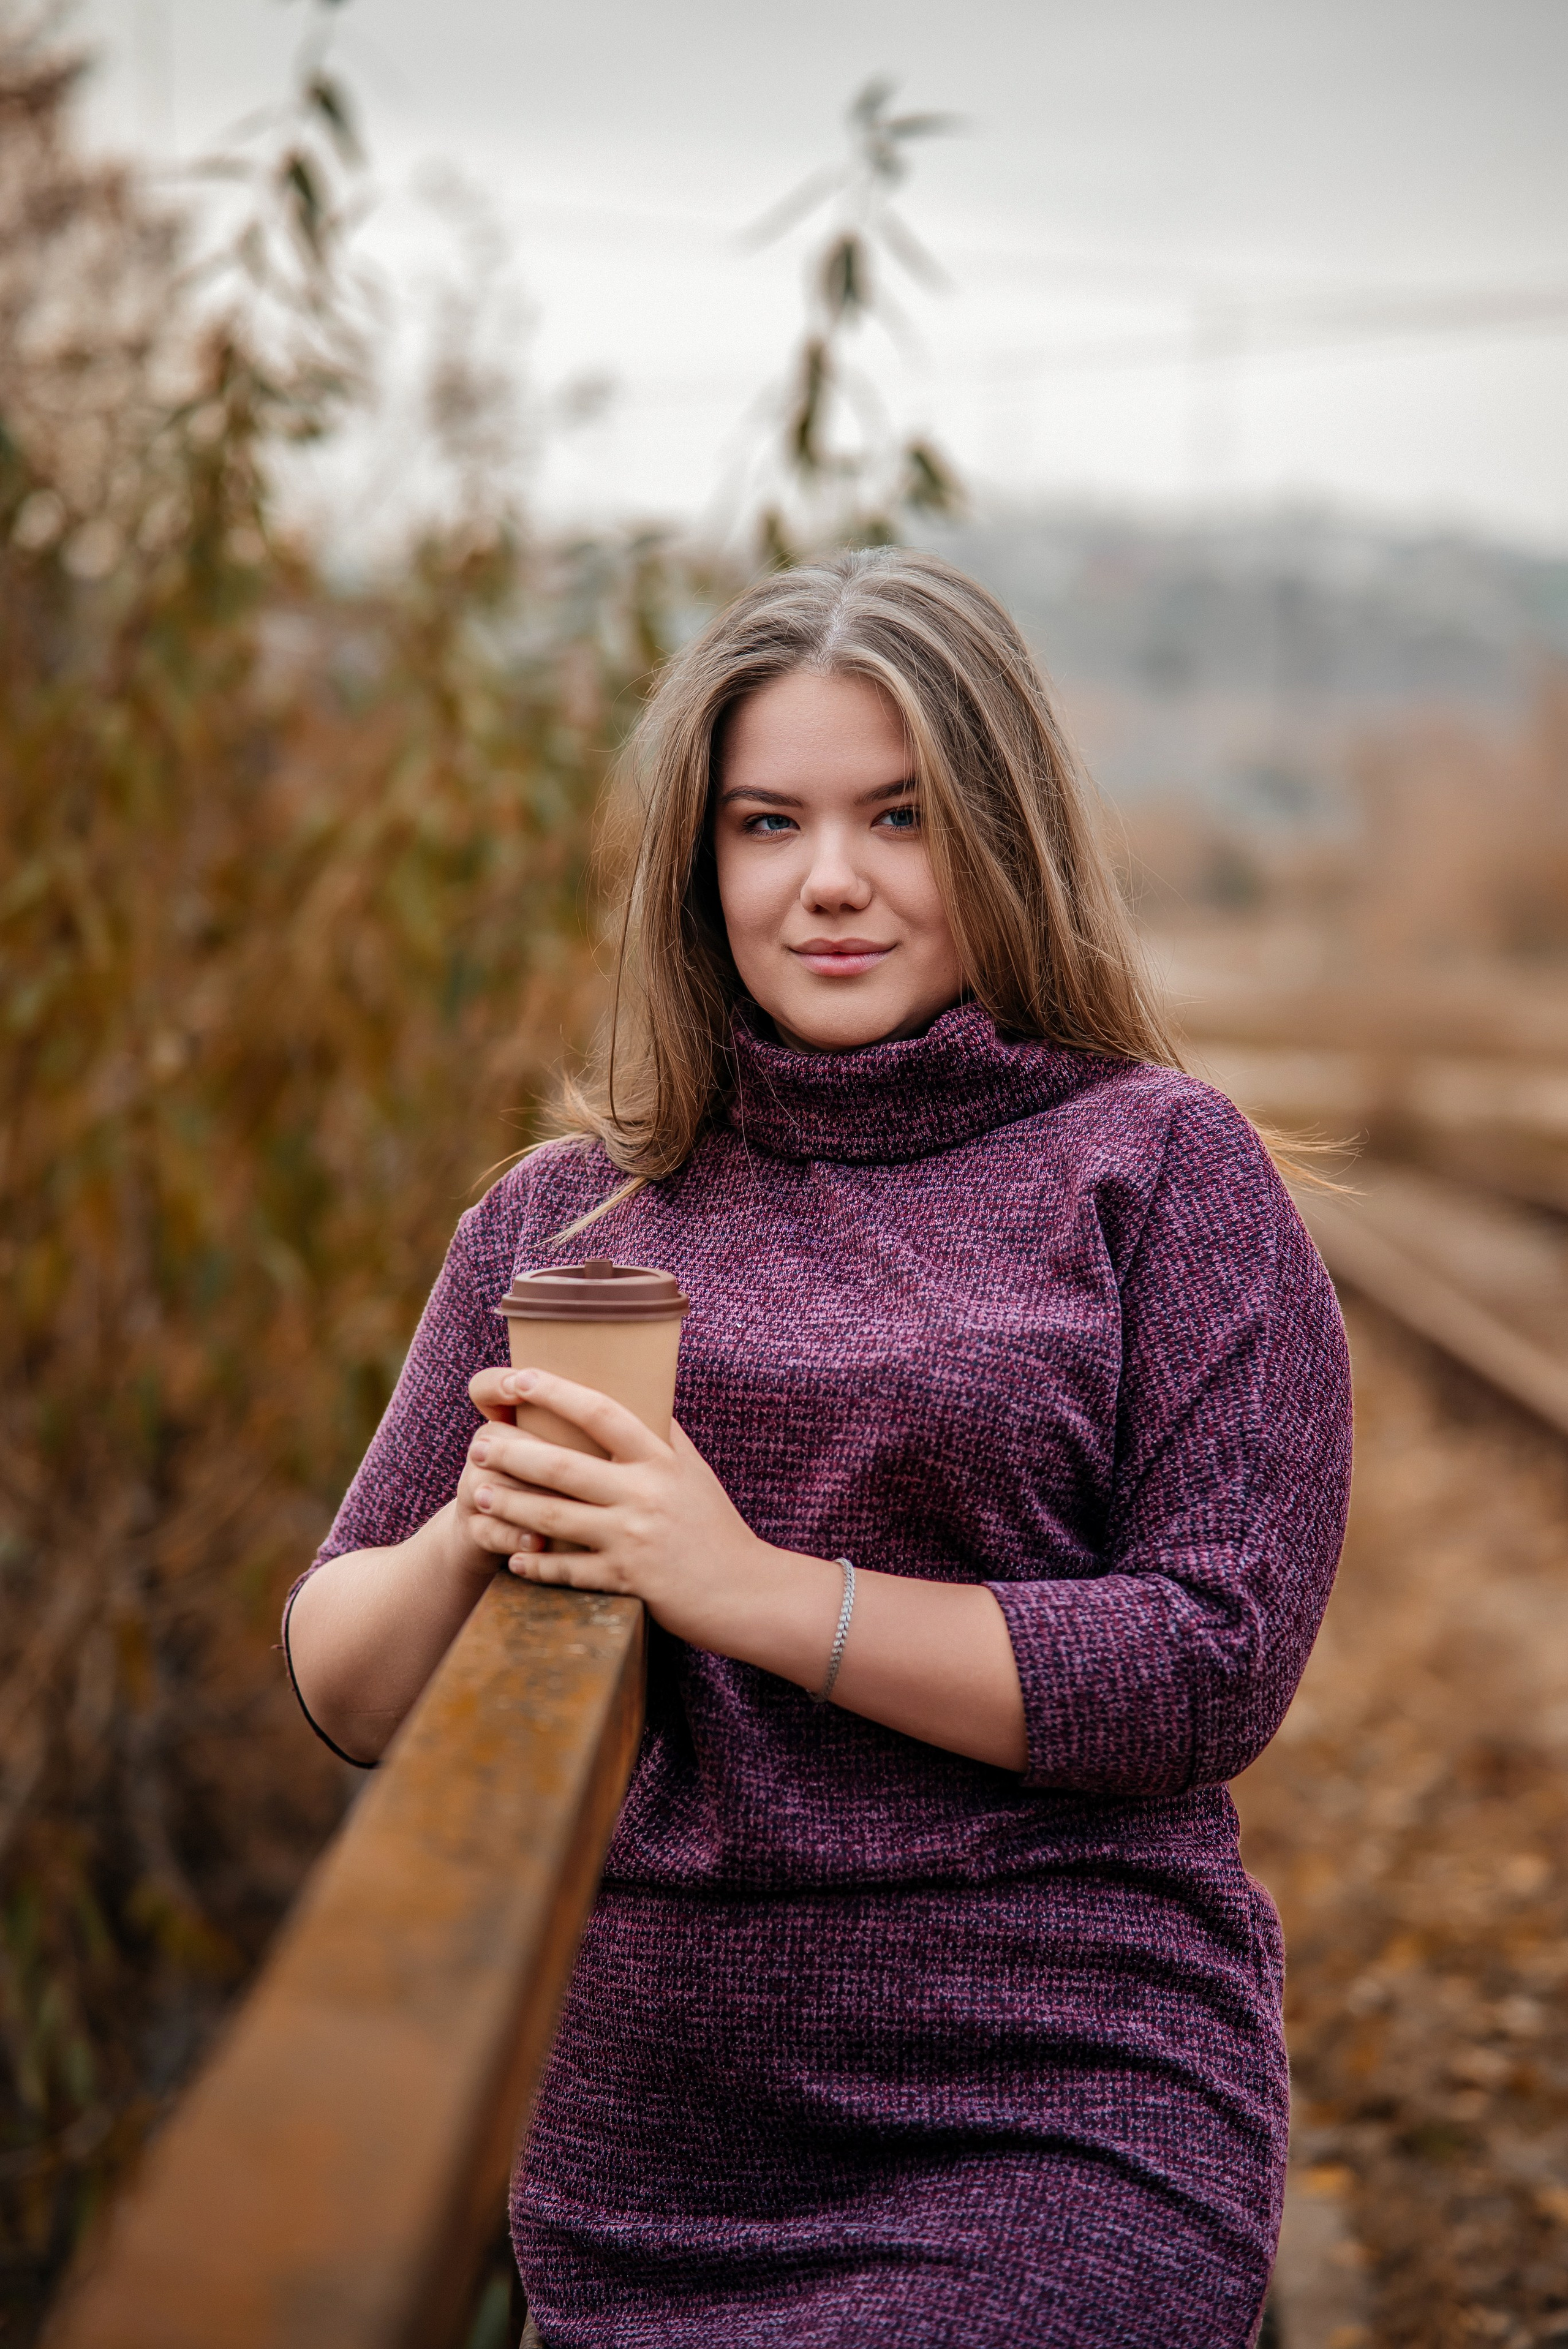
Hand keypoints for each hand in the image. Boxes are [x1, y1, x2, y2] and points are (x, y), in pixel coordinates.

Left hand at [461, 1366, 785, 1654]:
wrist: (745, 1592)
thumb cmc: (715, 1526)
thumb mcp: (694, 1471)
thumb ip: (664, 1435)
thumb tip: (640, 1392)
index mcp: (660, 1460)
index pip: (602, 1413)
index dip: (557, 1393)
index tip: (519, 1379)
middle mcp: (644, 1494)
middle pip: (564, 1466)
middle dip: (513, 1454)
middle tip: (479, 1445)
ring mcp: (633, 1540)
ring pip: (555, 1518)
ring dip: (511, 1505)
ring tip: (479, 1493)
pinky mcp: (627, 1582)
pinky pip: (569, 1571)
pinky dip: (536, 1565)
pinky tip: (512, 1556)